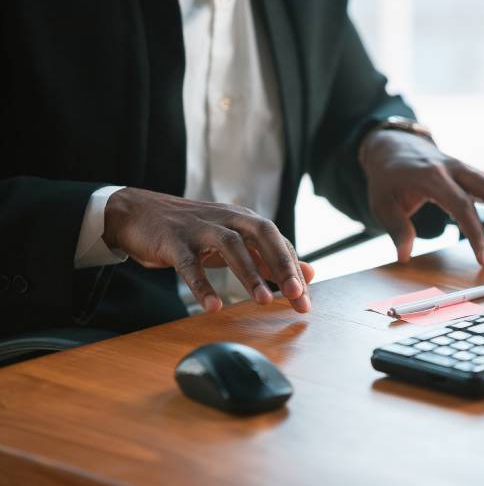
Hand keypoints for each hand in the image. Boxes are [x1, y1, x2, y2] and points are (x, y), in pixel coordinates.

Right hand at [102, 188, 313, 312]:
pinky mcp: (173, 241)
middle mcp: (227, 219)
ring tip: (264, 301)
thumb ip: (268, 257)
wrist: (139, 212)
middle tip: (296, 295)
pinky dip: (202, 286)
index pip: (277, 242)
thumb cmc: (193, 231)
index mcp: (244, 220)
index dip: (294, 270)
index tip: (304, 300)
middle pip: (262, 234)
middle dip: (282, 264)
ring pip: (230, 246)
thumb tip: (308, 273)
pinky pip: (189, 265)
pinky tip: (214, 307)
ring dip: (249, 274)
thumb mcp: (233, 240)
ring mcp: (199, 228)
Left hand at [360, 130, 483, 265]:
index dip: (475, 233)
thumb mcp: (381, 202)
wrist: (394, 146)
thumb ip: (396, 228)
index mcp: (432, 175)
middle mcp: (456, 169)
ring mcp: (470, 170)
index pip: (461, 205)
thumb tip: (404, 256)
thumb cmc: (387, 178)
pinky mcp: (476, 176)